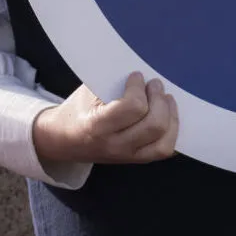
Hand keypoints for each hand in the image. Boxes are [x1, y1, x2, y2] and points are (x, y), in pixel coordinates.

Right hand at [32, 72, 177, 166]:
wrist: (63, 140)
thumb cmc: (75, 112)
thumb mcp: (85, 94)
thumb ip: (111, 85)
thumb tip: (139, 74)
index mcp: (97, 126)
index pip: (132, 108)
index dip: (139, 88)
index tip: (137, 76)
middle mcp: (114, 145)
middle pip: (154, 125)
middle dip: (160, 100)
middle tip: (155, 85)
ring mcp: (127, 156)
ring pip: (164, 142)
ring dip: (171, 117)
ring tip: (167, 100)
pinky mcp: (135, 160)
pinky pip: (164, 150)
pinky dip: (172, 133)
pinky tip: (168, 118)